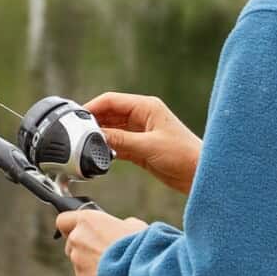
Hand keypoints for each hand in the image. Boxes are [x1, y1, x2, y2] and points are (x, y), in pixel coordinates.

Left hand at [56, 206, 147, 275]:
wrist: (140, 272)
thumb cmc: (138, 245)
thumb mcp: (132, 226)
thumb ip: (117, 225)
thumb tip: (120, 228)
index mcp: (87, 220)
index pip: (63, 220)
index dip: (70, 225)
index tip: (80, 229)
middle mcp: (77, 238)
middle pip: (71, 241)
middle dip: (83, 245)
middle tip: (103, 249)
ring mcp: (77, 259)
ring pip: (78, 259)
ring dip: (88, 261)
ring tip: (111, 264)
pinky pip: (83, 274)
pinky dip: (93, 275)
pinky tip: (110, 275)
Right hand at [86, 90, 201, 195]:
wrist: (200, 174)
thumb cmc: (184, 155)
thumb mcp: (148, 147)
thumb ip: (120, 141)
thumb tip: (96, 137)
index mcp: (146, 107)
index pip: (112, 100)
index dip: (92, 107)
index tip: (76, 118)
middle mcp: (142, 116)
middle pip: (110, 114)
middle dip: (93, 123)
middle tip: (77, 134)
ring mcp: (141, 132)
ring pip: (112, 130)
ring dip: (100, 137)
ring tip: (85, 146)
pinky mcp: (141, 147)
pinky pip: (118, 144)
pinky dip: (108, 148)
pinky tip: (99, 155)